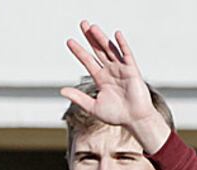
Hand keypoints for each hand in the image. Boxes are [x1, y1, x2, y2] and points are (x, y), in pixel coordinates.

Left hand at [61, 20, 169, 152]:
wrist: (133, 120)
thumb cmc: (115, 115)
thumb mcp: (92, 106)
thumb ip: (78, 97)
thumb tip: (62, 90)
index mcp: (100, 78)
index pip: (87, 61)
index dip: (78, 51)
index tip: (69, 41)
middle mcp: (110, 71)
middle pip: (98, 50)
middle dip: (90, 37)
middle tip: (82, 23)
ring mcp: (121, 69)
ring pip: (109, 50)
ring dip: (101, 38)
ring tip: (92, 27)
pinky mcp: (132, 70)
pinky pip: (126, 55)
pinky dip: (121, 45)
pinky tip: (115, 35)